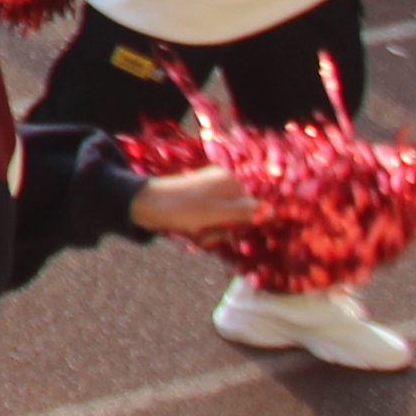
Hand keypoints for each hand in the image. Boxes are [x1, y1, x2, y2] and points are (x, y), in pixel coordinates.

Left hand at [129, 165, 255, 238]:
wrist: (143, 206)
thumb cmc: (182, 209)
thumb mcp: (218, 213)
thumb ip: (246, 212)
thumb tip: (272, 210)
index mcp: (229, 181)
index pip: (252, 209)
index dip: (241, 226)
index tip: (226, 233)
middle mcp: (220, 182)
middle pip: (236, 216)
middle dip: (222, 231)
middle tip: (204, 234)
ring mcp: (206, 190)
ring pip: (220, 221)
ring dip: (208, 233)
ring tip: (193, 233)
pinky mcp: (194, 200)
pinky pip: (206, 220)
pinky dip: (198, 230)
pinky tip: (187, 231)